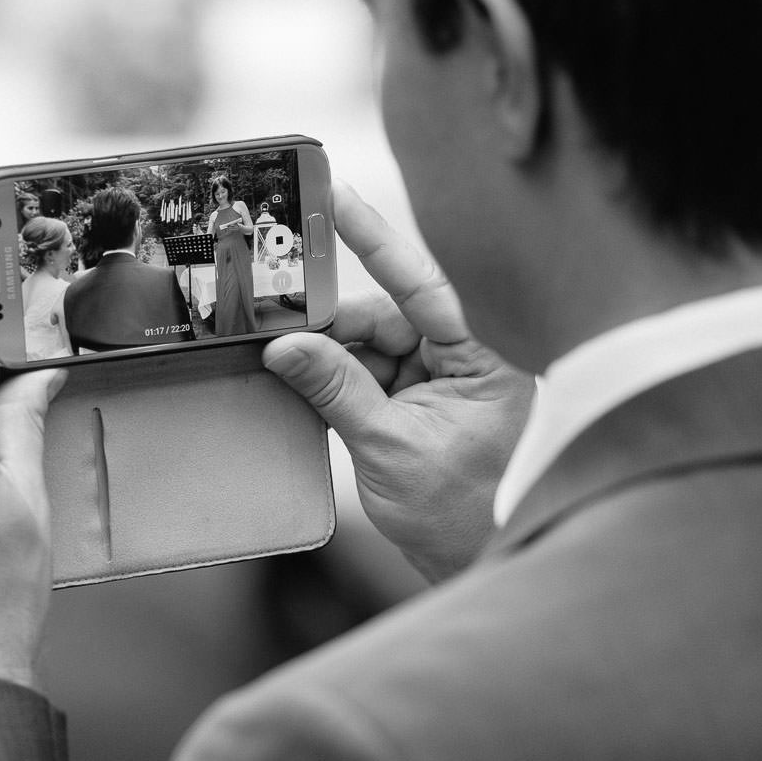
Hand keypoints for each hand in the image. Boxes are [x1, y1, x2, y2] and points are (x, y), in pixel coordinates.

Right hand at [263, 184, 533, 580]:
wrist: (483, 564)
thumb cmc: (463, 513)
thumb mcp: (388, 448)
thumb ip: (336, 389)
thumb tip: (286, 346)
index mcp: (484, 357)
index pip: (424, 284)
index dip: (376, 239)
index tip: (336, 196)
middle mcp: (468, 357)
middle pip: (387, 315)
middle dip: (332, 328)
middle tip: (277, 334)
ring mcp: (445, 379)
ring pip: (372, 344)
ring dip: (332, 361)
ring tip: (289, 373)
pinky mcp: (423, 401)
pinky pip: (372, 373)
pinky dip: (338, 382)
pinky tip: (307, 388)